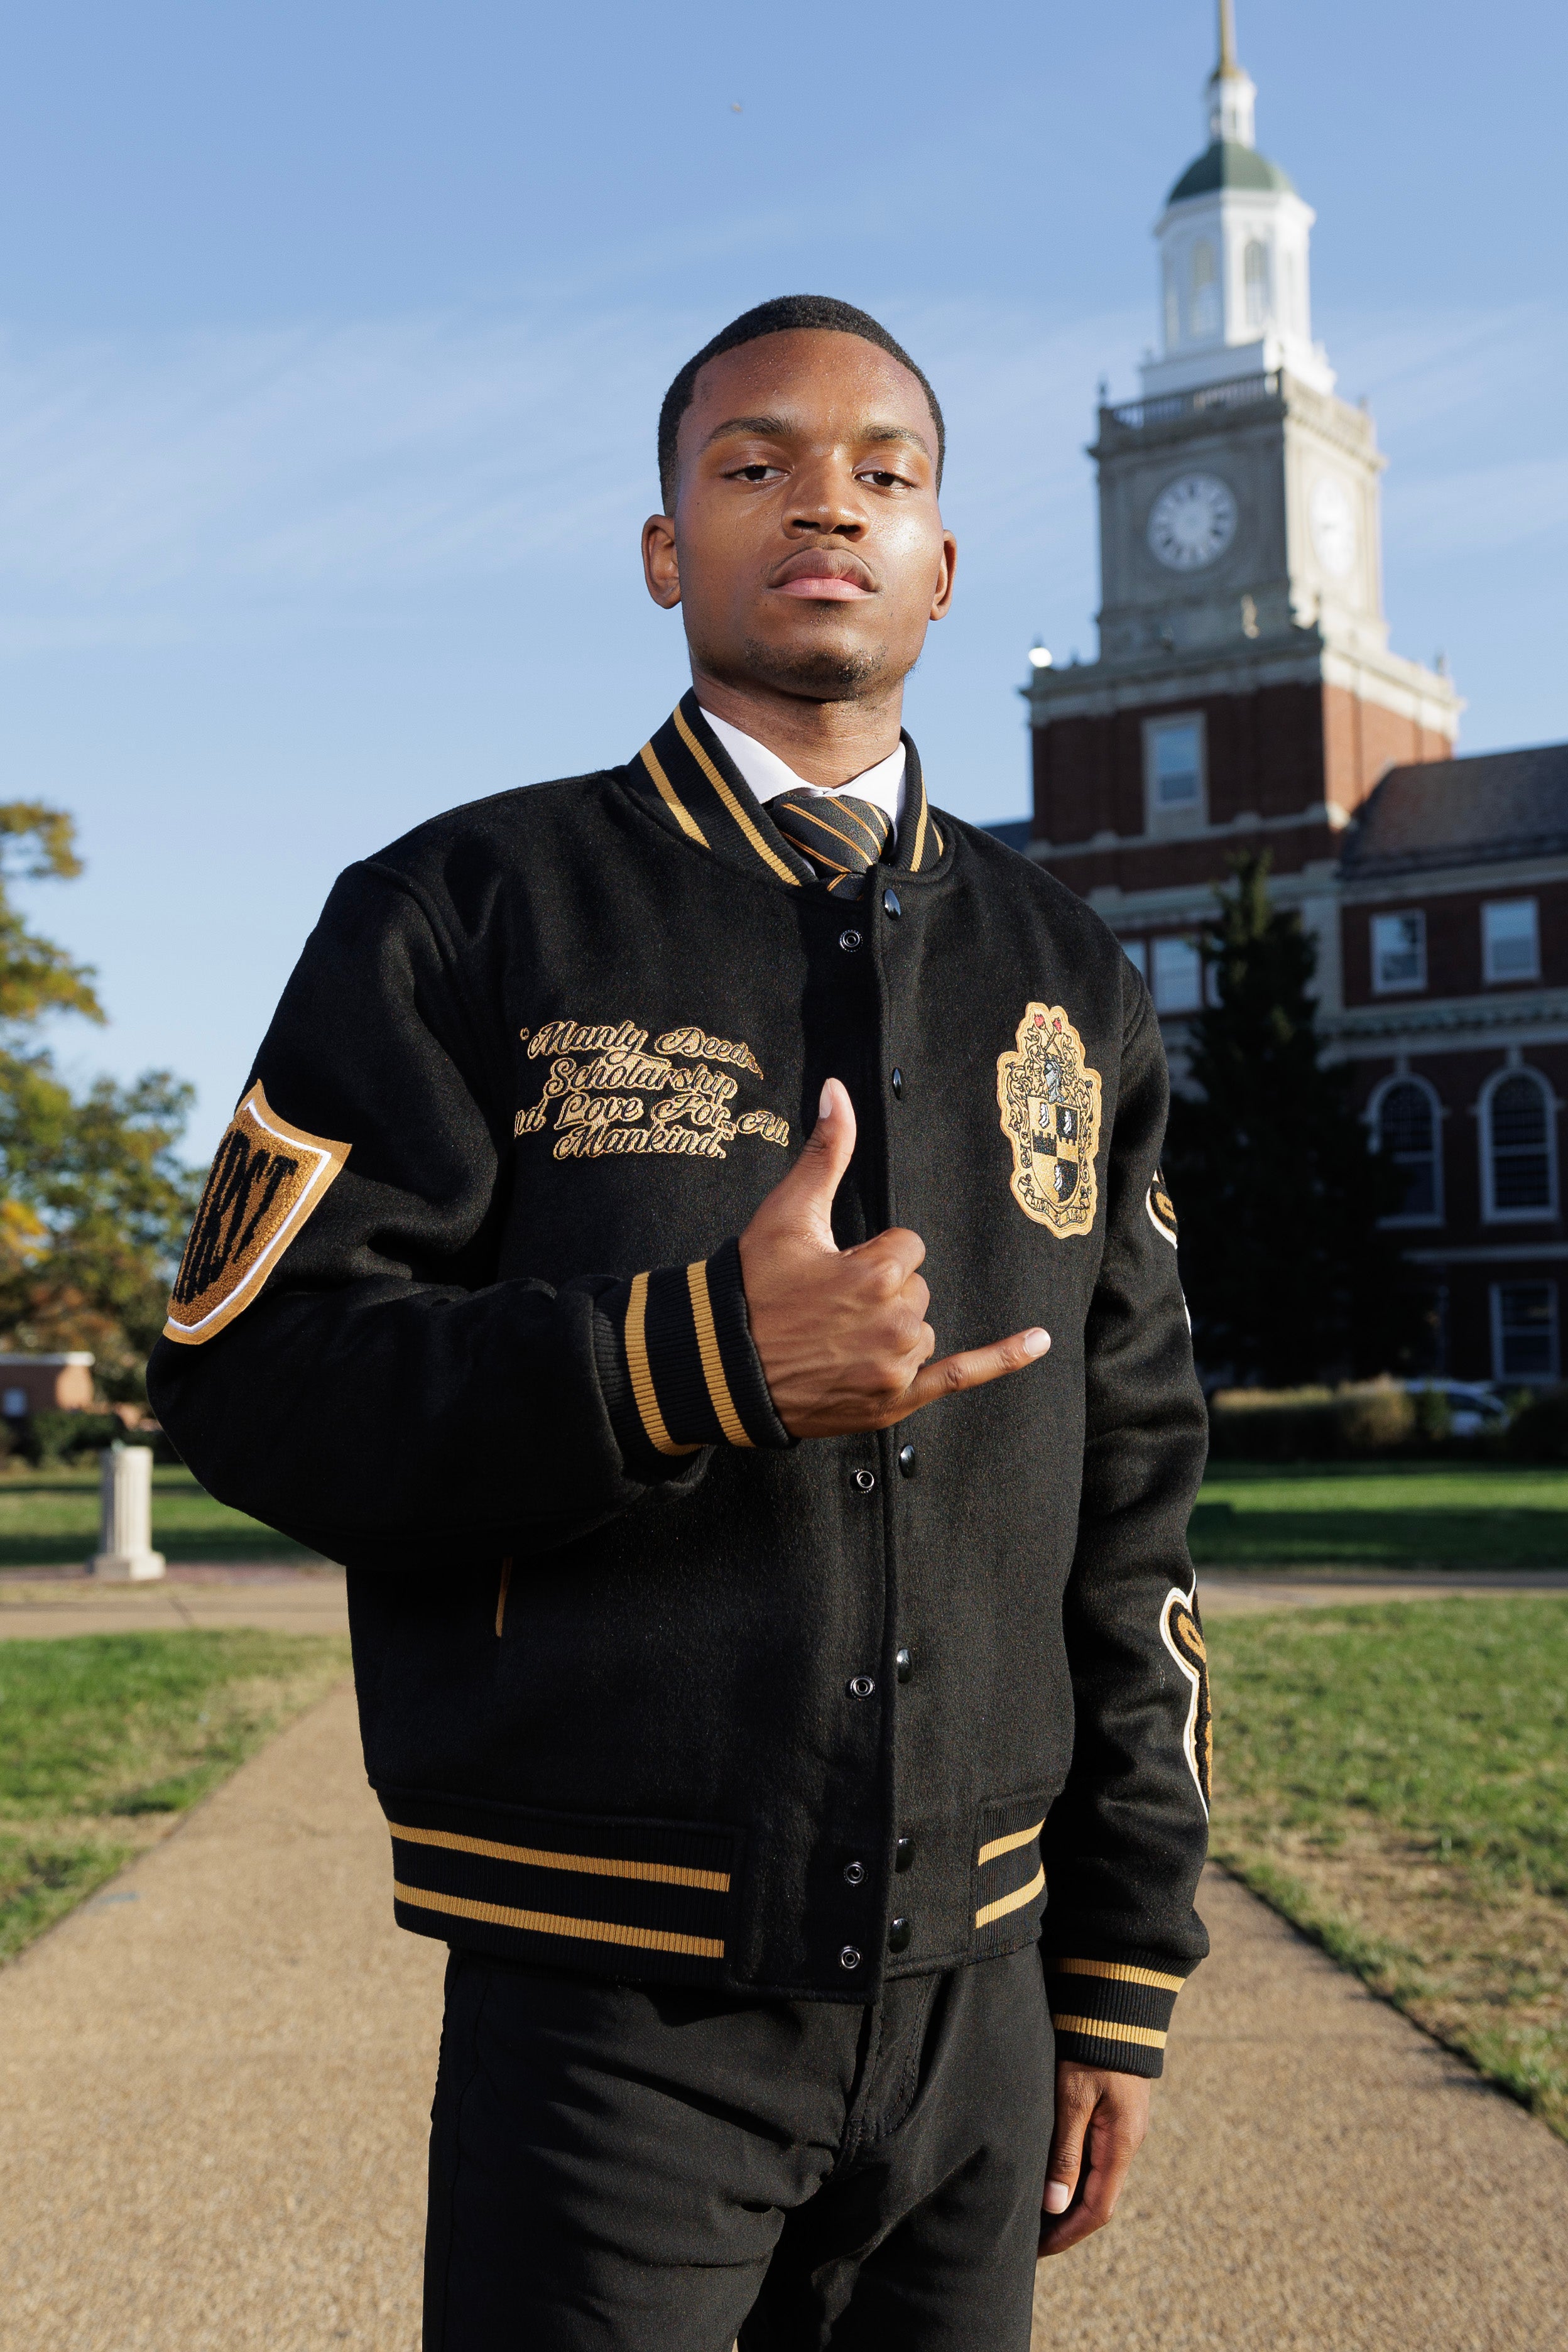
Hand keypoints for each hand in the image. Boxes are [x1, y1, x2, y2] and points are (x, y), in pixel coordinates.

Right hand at [738, 1078, 1048, 1440]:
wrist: (720, 1367)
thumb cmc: (751, 1287)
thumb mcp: (787, 1214)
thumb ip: (825, 1152)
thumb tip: (837, 1089)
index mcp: (875, 1273)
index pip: (907, 1248)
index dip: (868, 1256)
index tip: (830, 1272)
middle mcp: (895, 1321)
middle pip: (915, 1289)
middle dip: (879, 1293)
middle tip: (824, 1309)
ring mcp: (896, 1367)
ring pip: (921, 1329)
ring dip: (892, 1329)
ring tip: (835, 1339)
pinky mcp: (894, 1400)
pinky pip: (960, 1375)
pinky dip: (1002, 1360)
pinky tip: (1039, 1341)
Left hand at [1037, 2062, 1149, 2258]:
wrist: (1114, 2000)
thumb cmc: (1090, 2045)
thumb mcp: (1073, 2097)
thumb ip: (1066, 2150)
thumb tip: (1055, 2205)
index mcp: (1121, 2143)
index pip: (1097, 2210)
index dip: (1066, 2235)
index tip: (1035, 2251)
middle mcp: (1125, 2140)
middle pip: (1096, 2198)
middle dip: (1064, 2223)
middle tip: (1027, 2238)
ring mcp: (1120, 2125)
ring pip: (1094, 2177)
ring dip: (1065, 2197)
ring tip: (1031, 2210)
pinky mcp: (1112, 2109)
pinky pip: (1092, 2153)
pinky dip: (1069, 2171)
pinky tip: (1046, 2170)